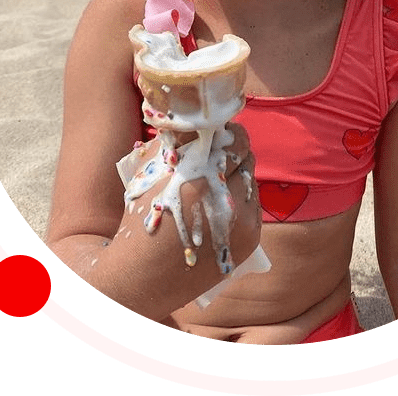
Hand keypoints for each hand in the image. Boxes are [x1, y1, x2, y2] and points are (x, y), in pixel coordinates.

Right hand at [127, 122, 260, 268]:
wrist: (143, 278)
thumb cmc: (143, 219)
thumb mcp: (152, 174)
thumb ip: (177, 142)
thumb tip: (197, 117)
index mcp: (200, 180)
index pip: (236, 142)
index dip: (231, 132)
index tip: (221, 129)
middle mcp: (228, 200)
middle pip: (248, 159)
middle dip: (235, 152)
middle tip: (220, 152)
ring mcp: (244, 223)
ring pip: (253, 181)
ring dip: (240, 176)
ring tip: (219, 179)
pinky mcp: (250, 240)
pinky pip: (254, 206)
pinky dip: (242, 200)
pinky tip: (223, 202)